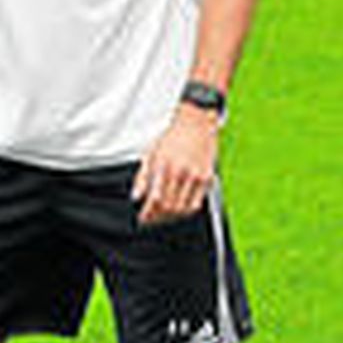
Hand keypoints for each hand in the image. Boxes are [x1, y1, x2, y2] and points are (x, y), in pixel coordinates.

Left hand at [132, 108, 218, 223]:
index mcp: (164, 166)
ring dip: (170, 217)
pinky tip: (178, 211)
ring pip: (182, 208)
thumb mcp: (150, 153)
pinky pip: (196, 203)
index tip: (143, 218)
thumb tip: (136, 197)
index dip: (148, 212)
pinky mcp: (207, 177)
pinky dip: (185, 211)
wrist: (196, 122)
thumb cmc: (172, 137)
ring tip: (163, 216)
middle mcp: (181, 172)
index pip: (155, 199)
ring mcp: (195, 175)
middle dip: (157, 217)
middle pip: (168, 206)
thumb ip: (142, 177)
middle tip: (151, 219)